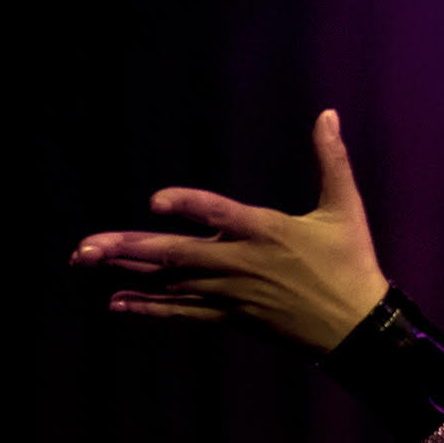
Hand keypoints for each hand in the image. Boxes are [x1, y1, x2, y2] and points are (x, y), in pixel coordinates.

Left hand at [70, 109, 388, 350]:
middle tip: (84, 247)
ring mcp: (234, 294)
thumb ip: (331, 159)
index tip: (155, 202)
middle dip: (127, 247)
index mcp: (266, 231)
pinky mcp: (234, 318)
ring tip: (85, 262)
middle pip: (175, 253)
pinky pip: (184, 312)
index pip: (218, 214)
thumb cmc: (353, 264)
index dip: (188, 206)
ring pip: (171, 281)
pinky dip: (151, 307)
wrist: (359, 329)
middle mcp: (242, 263)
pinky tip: (118, 302)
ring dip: (127, 271)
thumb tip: (328, 113)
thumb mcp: (345, 208)